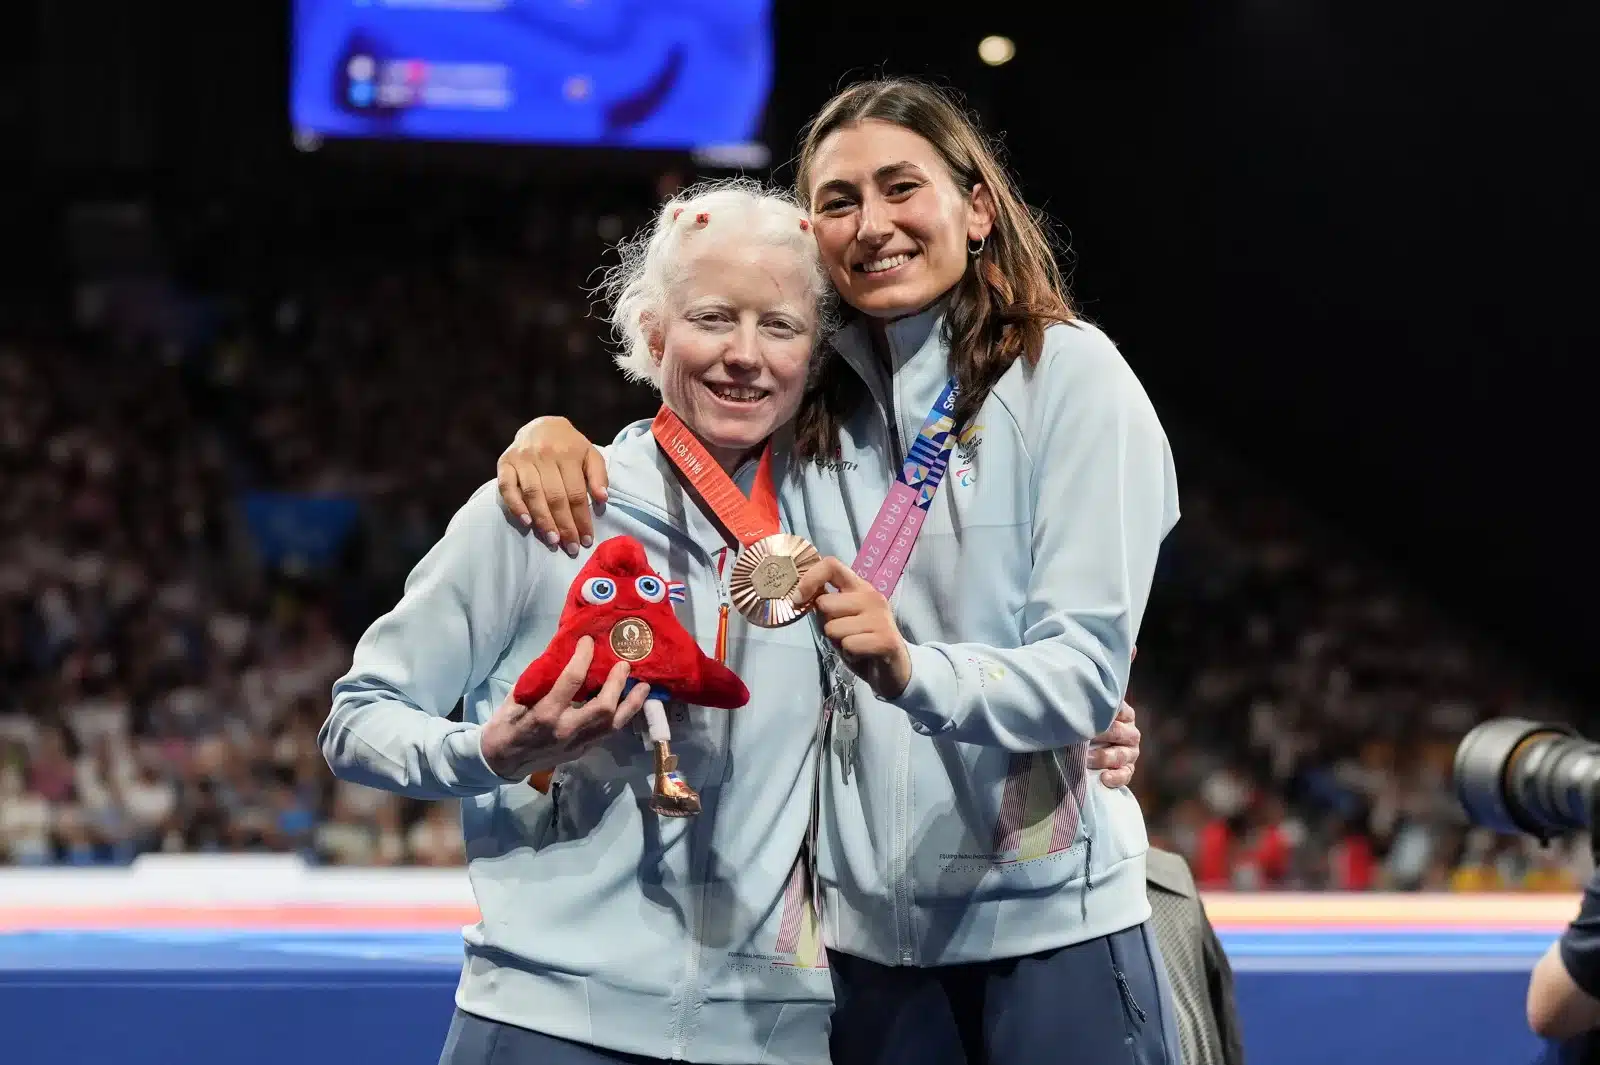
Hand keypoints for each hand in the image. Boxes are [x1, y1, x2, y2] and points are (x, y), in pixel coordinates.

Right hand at [479, 636, 648, 778]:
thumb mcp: (516, 698)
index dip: (583, 658)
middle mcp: (566, 730)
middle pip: (603, 708)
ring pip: (613, 724)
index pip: (571, 681)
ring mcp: (577, 744)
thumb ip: (540, 679)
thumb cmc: (506, 725)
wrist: (501, 762)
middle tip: (624, 664)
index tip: (589, 642)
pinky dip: (622, 716)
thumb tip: (562, 654)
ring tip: (644, 686)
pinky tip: (630, 703)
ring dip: (631, 704)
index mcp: (545, 714)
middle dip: (617, 683)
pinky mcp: (583, 751)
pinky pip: (609, 732)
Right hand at [496, 416, 608, 556]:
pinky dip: (515, 505)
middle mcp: (544, 455)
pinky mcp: (505, 463)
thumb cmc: (569, 446)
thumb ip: (598, 475)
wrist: (541, 425)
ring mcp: (522, 459)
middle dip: (564, 525)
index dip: (582, 518)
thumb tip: (603, 498)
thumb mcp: (589, 454)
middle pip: (556, 496)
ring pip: (533, 494)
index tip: (586, 539)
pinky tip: (526, 522)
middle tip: (570, 547)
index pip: (576, 493)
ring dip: (543, 520)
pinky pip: (507, 487)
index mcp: (568, 454)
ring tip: (553, 540)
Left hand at [795, 557, 912, 700]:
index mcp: (859, 587)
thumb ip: (825, 606)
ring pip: (833, 628)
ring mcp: (880, 617)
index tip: (797, 599)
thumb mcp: (840, 620)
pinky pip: (848, 645)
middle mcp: (871, 597)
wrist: (894, 670)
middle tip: (843, 634)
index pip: (831, 565)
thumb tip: (799, 596)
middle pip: (825, 603)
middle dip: (826, 624)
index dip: (809, 578)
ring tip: (855, 646)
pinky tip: (862, 656)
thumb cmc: (862, 643)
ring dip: (838, 643)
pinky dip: (849, 655)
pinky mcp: (885, 639)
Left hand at [1088, 701, 1139, 788]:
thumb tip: (1075, 702)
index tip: (1085, 717)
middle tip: (1081, 738)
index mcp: (1125, 715)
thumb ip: (1088, 710)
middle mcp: (1131, 733)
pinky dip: (1116, 777)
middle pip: (1119, 733)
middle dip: (1100, 735)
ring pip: (1122, 755)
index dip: (1102, 715)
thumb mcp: (1089, 715)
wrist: (1088, 750)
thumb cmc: (1086, 725)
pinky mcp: (1128, 769)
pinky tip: (1104, 778)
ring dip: (1103, 757)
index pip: (1117, 711)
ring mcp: (1131, 752)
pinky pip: (1126, 774)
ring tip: (1086, 759)